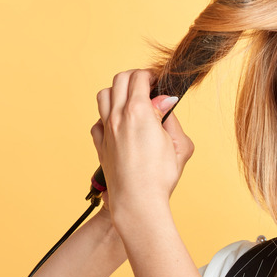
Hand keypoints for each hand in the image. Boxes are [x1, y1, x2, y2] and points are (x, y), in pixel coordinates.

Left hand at [90, 69, 193, 224]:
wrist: (138, 201)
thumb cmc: (161, 177)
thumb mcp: (179, 145)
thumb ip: (171, 118)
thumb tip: (165, 101)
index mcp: (139, 112)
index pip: (139, 78)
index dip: (151, 75)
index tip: (159, 82)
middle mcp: (118, 117)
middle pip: (119, 80)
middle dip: (134, 77)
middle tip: (147, 86)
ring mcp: (106, 130)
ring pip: (103, 96)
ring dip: (117, 92)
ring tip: (130, 101)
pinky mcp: (100, 145)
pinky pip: (97, 121)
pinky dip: (107, 116)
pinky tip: (119, 124)